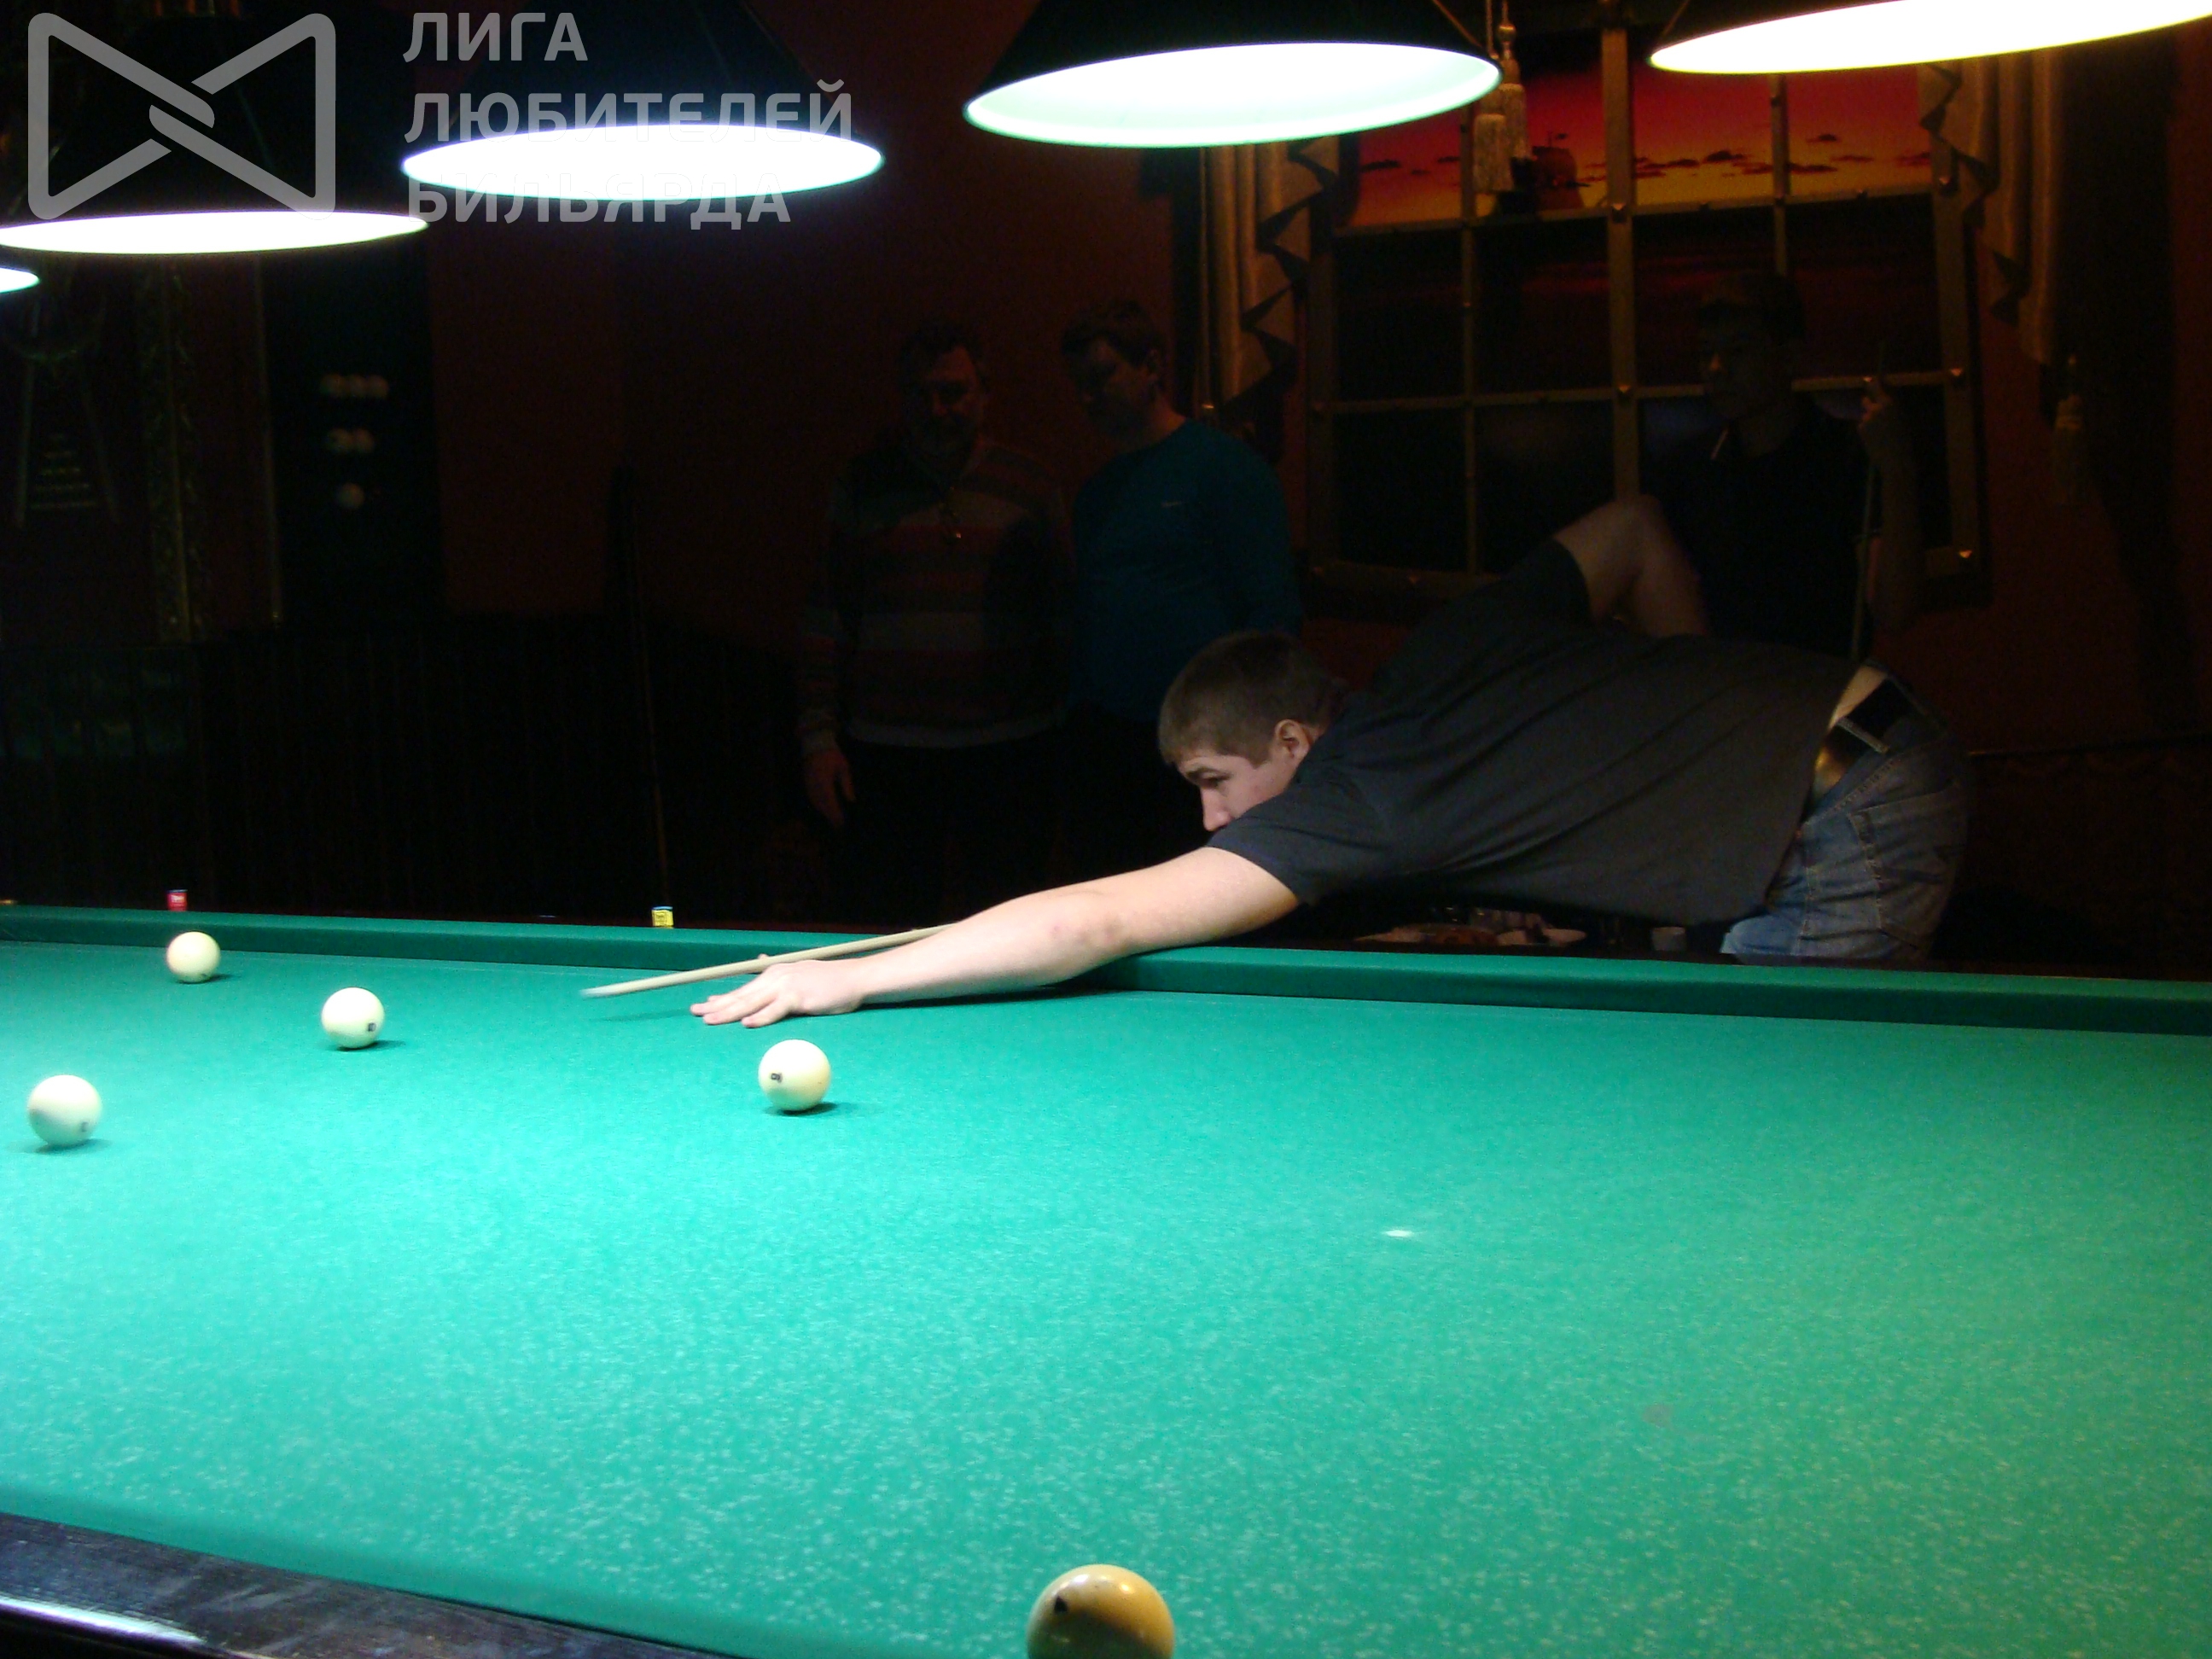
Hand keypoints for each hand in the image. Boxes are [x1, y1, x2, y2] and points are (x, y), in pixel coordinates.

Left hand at [691, 960, 868, 1026]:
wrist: (854, 978)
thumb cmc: (829, 981)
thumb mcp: (799, 974)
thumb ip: (780, 976)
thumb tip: (761, 964)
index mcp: (774, 974)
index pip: (743, 989)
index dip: (722, 998)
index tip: (703, 1005)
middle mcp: (775, 978)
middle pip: (741, 995)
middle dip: (716, 1005)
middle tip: (695, 1013)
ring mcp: (786, 986)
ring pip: (752, 1002)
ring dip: (729, 1013)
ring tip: (711, 1020)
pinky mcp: (799, 998)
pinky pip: (775, 1010)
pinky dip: (761, 1017)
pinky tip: (747, 1024)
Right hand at [803, 748, 854, 827]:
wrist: (815, 744)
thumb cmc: (832, 755)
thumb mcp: (843, 768)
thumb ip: (846, 784)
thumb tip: (851, 800)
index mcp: (825, 782)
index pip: (830, 802)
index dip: (836, 814)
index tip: (842, 823)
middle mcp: (815, 786)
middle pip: (822, 806)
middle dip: (830, 817)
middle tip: (839, 827)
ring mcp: (808, 785)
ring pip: (816, 804)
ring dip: (824, 813)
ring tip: (832, 821)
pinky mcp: (806, 783)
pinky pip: (811, 799)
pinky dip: (818, 806)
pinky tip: (823, 810)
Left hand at [1858, 378, 1912, 474]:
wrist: (1895, 458)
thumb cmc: (1904, 438)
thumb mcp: (1902, 417)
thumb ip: (1892, 406)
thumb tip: (1884, 398)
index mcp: (1888, 403)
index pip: (1875, 387)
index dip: (1872, 384)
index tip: (1870, 381)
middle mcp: (1875, 408)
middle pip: (1865, 400)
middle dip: (1868, 404)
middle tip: (1875, 412)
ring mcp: (1866, 418)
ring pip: (1865, 415)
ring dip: (1869, 420)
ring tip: (1880, 432)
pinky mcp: (1860, 428)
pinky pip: (1863, 426)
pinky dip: (1867, 430)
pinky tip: (1875, 438)